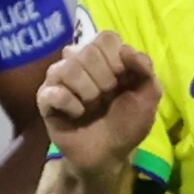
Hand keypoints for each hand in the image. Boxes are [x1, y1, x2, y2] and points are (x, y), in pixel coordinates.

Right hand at [37, 29, 159, 174]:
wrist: (109, 154)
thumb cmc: (127, 123)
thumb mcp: (148, 96)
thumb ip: (145, 69)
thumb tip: (126, 50)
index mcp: (104, 56)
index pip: (106, 38)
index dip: (117, 60)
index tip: (123, 81)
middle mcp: (78, 61)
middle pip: (88, 51)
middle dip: (105, 81)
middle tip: (107, 98)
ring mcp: (59, 78)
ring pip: (69, 68)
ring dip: (89, 94)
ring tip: (92, 107)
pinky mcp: (45, 98)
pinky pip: (54, 92)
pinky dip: (71, 105)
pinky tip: (77, 114)